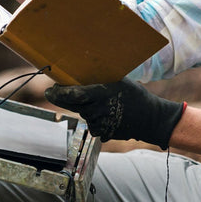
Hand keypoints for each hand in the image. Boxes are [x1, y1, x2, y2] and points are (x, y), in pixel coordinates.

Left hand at [45, 79, 184, 149]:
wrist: (150, 118)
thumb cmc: (135, 95)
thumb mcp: (119, 80)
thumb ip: (99, 78)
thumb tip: (80, 67)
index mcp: (101, 94)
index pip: (73, 94)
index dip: (59, 92)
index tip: (51, 89)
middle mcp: (97, 110)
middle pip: (72, 105)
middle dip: (62, 98)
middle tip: (55, 92)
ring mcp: (99, 124)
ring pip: (83, 114)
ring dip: (83, 108)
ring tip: (99, 102)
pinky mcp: (102, 134)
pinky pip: (92, 124)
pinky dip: (94, 119)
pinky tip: (106, 114)